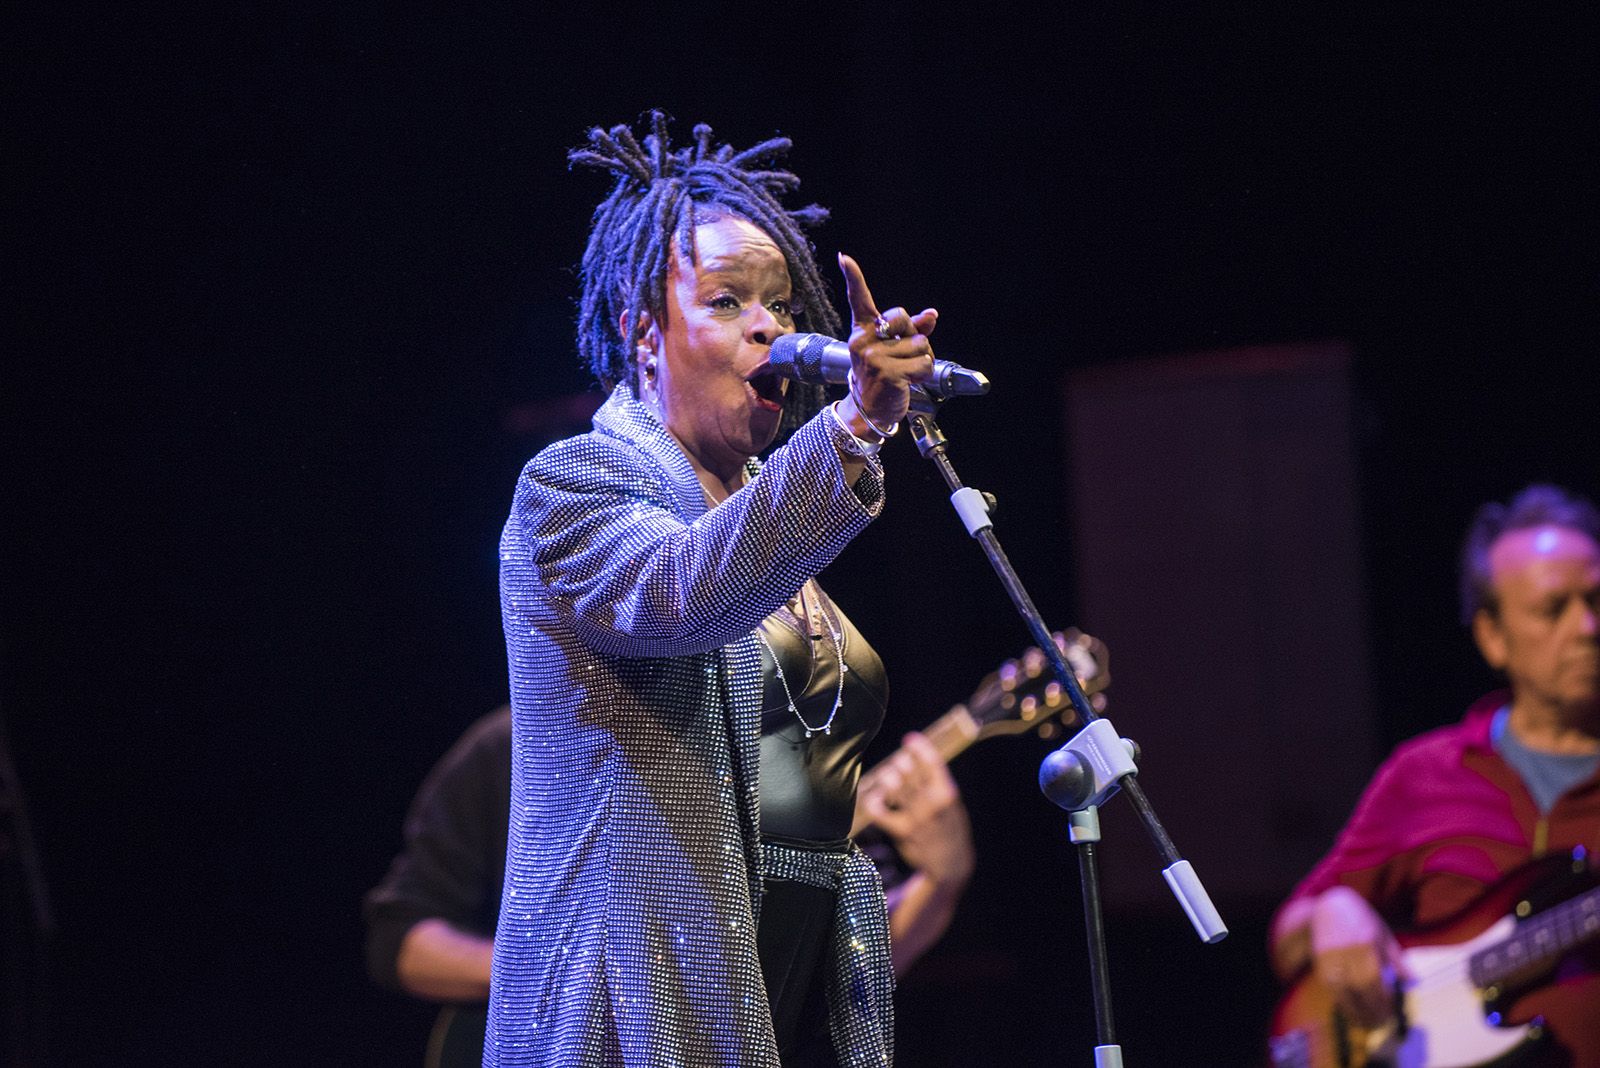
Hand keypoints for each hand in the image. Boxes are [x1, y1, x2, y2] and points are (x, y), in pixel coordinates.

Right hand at [836, 253, 937, 432]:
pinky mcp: (887, 372)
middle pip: (907, 322)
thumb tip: (932, 314)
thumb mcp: (894, 350)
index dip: (854, 277)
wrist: (869, 411)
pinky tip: (908, 383)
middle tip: (903, 358)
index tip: (844, 258)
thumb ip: (913, 329)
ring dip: (922, 361)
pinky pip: (923, 364)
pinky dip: (923, 375)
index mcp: (863, 331)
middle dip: (915, 338)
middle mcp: (864, 341)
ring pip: (921, 346)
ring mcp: (873, 357)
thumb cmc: (883, 376)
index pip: (859, 300)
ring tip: (905, 373)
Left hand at [858, 732, 973, 885]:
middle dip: (900, 762)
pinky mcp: (902, 831)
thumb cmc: (949, 826)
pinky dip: (873, 800)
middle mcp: (932, 802)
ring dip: (886, 777)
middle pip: (908, 770)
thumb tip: (915, 754)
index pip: (932, 761)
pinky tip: (875, 798)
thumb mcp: (952, 802)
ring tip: (887, 779)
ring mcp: (916, 816)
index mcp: (948, 792)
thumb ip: (936, 781)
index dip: (918, 746)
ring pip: (893, 785)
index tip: (909, 739)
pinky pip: (879, 810)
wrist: (950, 861)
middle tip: (898, 764)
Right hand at [1308, 886, 1403, 1030]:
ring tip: (1368, 1024)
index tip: (1391, 1013)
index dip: (1383, 1000)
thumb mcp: (1382, 934)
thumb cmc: (1360, 919)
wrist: (1329, 906)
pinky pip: (1332, 988)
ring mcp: (1331, 957)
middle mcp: (1346, 952)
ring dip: (1356, 1011)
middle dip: (1372, 1009)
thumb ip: (1397, 959)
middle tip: (1383, 1023)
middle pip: (1359, 988)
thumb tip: (1413, 981)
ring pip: (1343, 992)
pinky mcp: (1321, 962)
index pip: (1374, 979)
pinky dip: (1342, 1003)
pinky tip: (1352, 1011)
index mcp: (1365, 943)